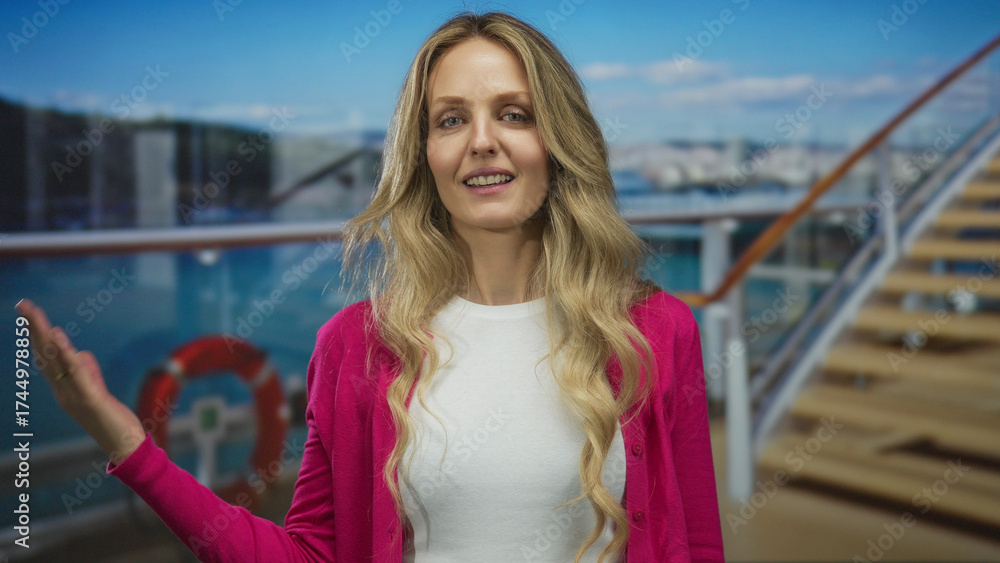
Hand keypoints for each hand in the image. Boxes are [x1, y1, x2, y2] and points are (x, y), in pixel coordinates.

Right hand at [15, 298, 145, 463]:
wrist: (122, 446)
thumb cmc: (113, 421)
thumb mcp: (98, 391)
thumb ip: (87, 373)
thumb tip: (79, 354)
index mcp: (63, 389)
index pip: (46, 358)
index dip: (37, 336)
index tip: (28, 314)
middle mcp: (62, 391)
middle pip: (45, 355)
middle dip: (34, 328)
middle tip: (23, 304)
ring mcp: (73, 395)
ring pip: (55, 361)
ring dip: (44, 335)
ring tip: (33, 313)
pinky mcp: (89, 399)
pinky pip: (74, 372)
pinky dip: (65, 353)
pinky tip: (58, 336)